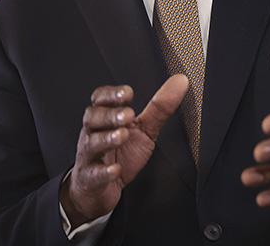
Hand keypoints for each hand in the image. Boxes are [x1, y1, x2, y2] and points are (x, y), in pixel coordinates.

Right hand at [61, 74, 188, 226]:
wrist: (100, 187)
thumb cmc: (121, 154)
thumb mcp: (143, 129)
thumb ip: (159, 107)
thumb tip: (180, 82)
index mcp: (105, 118)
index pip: (101, 99)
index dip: (112, 94)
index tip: (128, 93)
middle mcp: (93, 133)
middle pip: (92, 117)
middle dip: (110, 114)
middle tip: (128, 114)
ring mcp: (89, 156)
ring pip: (91, 143)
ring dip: (106, 139)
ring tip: (122, 135)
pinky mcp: (90, 178)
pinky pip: (94, 174)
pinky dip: (104, 172)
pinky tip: (115, 169)